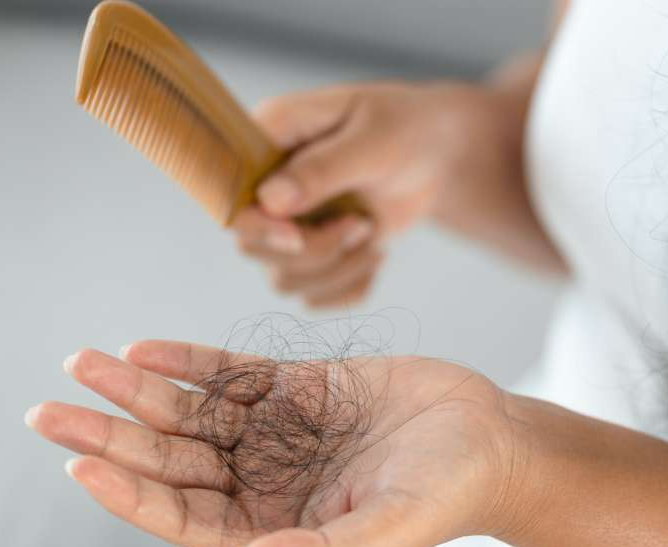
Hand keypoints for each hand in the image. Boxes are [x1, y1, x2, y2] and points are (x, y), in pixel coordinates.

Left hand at [25, 340, 528, 546]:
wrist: (491, 438)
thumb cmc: (445, 494)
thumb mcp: (387, 530)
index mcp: (274, 524)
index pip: (183, 515)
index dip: (131, 492)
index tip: (82, 466)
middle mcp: (264, 478)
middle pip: (170, 458)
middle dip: (108, 435)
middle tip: (45, 413)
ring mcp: (277, 429)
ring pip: (189, 411)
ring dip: (134, 390)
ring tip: (81, 364)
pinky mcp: (297, 384)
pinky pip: (229, 372)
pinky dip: (187, 360)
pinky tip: (142, 349)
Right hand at [231, 81, 478, 307]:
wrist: (436, 155)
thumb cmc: (405, 130)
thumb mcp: (372, 142)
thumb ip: (321, 169)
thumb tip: (270, 201)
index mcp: (268, 138)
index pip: (232, 196)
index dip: (257, 227)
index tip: (298, 236)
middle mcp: (266, 183)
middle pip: (252, 247)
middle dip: (313, 250)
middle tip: (361, 225)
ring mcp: (287, 222)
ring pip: (283, 279)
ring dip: (337, 270)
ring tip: (371, 231)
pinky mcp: (312, 251)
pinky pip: (314, 296)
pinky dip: (350, 287)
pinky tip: (375, 253)